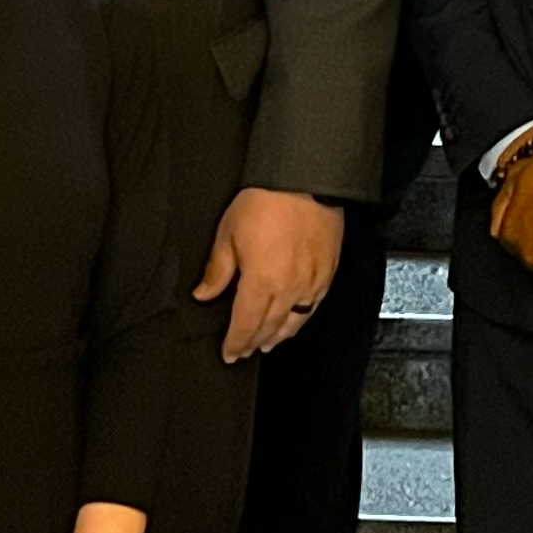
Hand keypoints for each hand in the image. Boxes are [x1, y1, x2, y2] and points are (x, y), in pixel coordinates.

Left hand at [192, 186, 344, 362]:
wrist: (304, 180)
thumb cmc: (267, 200)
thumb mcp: (228, 233)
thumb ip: (217, 270)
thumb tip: (204, 293)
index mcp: (260, 283)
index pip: (245, 325)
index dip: (236, 343)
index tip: (230, 352)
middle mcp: (288, 289)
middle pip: (269, 328)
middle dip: (254, 342)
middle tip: (245, 351)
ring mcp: (311, 282)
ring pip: (294, 322)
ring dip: (279, 336)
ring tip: (268, 342)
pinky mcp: (327, 272)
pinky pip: (314, 306)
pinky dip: (301, 319)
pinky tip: (296, 319)